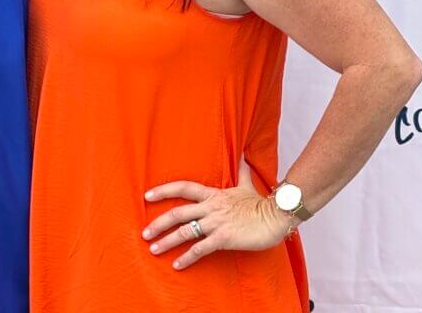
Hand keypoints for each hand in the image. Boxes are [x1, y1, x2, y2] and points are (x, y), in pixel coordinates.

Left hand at [141, 159, 293, 269]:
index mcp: (213, 194)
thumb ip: (241, 172)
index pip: (183, 188)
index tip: (147, 196)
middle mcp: (210, 208)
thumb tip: (243, 157)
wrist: (277, 216)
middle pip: (178, 213)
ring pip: (184, 232)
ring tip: (153, 249)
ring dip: (167, 241)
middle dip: (158, 223)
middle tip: (144, 232)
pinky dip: (187, 257)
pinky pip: (200, 249)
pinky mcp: (224, 238)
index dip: (164, 191)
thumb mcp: (247, 185)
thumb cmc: (261, 203)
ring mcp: (216, 223)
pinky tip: (176, 264)